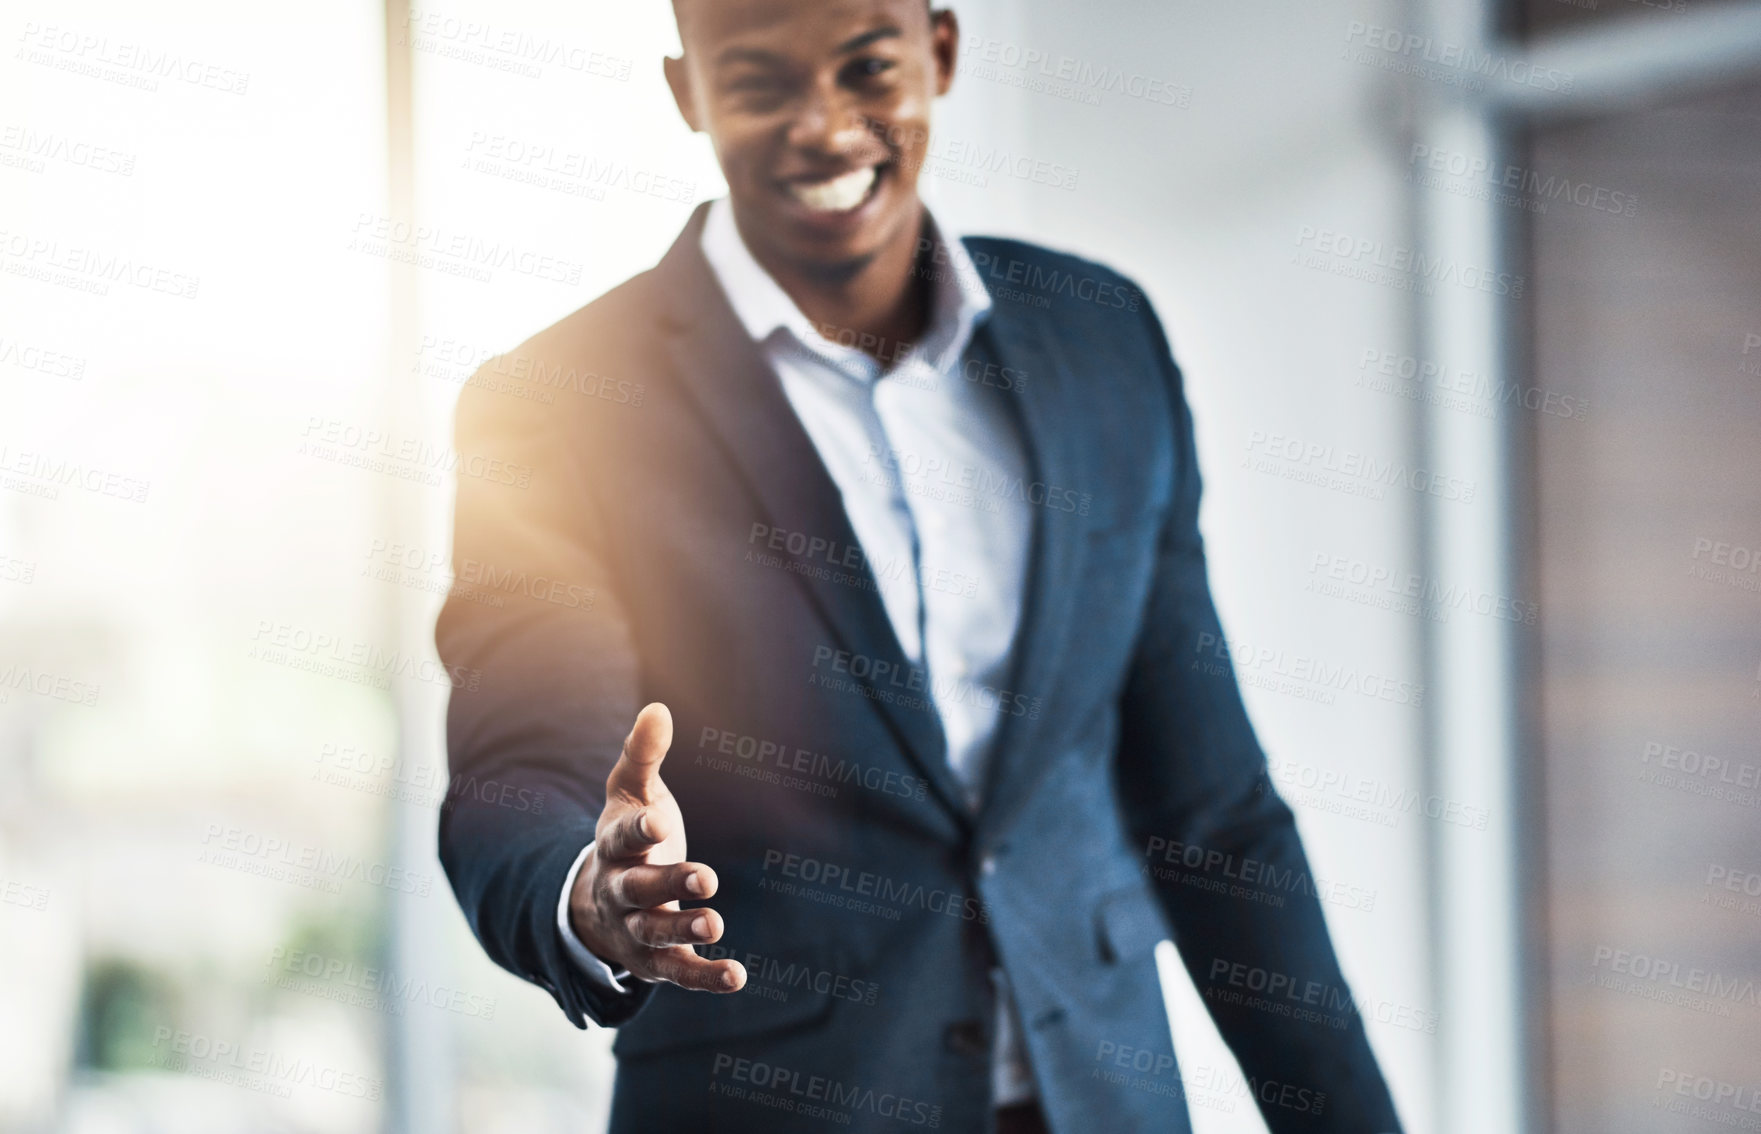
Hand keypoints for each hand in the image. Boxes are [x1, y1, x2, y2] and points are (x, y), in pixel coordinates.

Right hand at [567, 703, 746, 991]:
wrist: (599, 901)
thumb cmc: (627, 835)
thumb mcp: (629, 792)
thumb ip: (643, 754)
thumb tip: (658, 709)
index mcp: (613, 847)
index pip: (621, 838)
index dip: (639, 832)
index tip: (659, 822)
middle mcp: (619, 891)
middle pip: (638, 890)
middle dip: (669, 884)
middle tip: (707, 877)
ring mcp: (635, 929)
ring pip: (655, 935)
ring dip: (684, 932)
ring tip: (715, 925)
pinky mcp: (656, 961)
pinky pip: (679, 973)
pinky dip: (705, 978)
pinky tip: (737, 976)